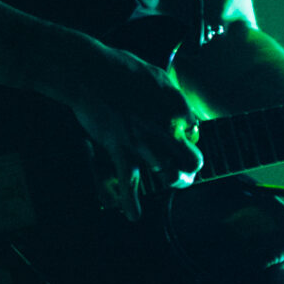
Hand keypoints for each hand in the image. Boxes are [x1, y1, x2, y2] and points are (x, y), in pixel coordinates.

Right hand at [50, 42, 203, 220]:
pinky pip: (129, 183)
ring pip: (171, 176)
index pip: (195, 129)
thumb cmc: (121, 68)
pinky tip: (133, 215)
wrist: (89, 72)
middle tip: (189, 167)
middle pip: (193, 161)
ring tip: (173, 180)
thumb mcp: (157, 75)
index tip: (180, 131)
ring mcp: (144, 143)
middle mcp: (166, 130)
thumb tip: (182, 114)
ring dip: (174, 181)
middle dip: (192, 167)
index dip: (188, 132)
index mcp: (177, 108)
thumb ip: (173, 96)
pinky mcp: (121, 151)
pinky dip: (131, 203)